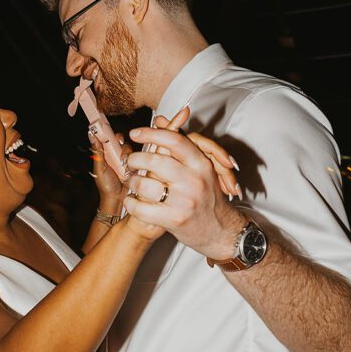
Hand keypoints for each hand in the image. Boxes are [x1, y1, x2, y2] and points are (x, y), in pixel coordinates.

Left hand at [89, 131, 128, 208]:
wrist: (117, 199)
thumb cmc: (105, 185)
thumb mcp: (100, 168)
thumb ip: (97, 151)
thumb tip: (91, 135)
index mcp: (106, 153)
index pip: (109, 138)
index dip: (110, 133)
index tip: (110, 133)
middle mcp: (116, 155)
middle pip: (121, 141)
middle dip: (121, 144)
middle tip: (120, 150)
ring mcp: (126, 160)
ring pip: (129, 149)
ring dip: (126, 155)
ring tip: (123, 165)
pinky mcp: (135, 166)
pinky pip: (137, 158)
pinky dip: (134, 162)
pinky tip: (130, 170)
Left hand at [123, 110, 244, 256]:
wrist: (220, 231)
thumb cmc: (207, 197)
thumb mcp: (199, 168)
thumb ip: (179, 144)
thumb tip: (160, 120)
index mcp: (201, 164)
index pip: (174, 140)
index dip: (151, 134)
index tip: (135, 133)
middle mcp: (194, 180)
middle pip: (155, 160)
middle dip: (135, 159)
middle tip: (130, 161)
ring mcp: (184, 201)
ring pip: (144, 184)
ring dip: (132, 182)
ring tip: (131, 181)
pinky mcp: (174, 219)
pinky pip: (142, 208)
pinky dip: (131, 203)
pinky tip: (131, 201)